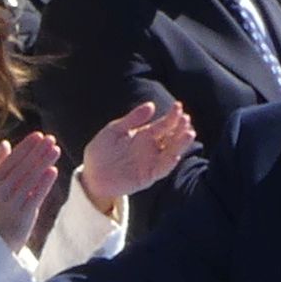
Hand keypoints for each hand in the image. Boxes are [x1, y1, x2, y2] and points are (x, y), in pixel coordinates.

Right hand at [0, 132, 62, 249]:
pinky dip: (44, 183)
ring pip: (31, 179)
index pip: (12, 159)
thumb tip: (5, 143)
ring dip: (44, 162)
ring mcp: (11, 203)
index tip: (39, 135)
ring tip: (55, 150)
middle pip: (22, 166)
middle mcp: (0, 190)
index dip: (26, 146)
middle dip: (38, 151)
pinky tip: (53, 171)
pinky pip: (36, 195)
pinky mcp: (23, 214)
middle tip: (51, 139)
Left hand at [79, 100, 199, 210]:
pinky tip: (175, 155)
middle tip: (186, 119)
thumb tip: (151, 105)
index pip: (163, 124)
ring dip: (180, 144)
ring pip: (171, 152)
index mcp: (145, 135)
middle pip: (171, 137)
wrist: (90, 174)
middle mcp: (151, 148)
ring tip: (189, 133)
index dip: (172, 116)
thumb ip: (132, 119)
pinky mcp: (147, 176)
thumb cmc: (101, 151)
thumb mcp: (114, 130)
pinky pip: (161, 170)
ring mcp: (151, 162)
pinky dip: (169, 163)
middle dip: (180, 128)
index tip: (178, 105)